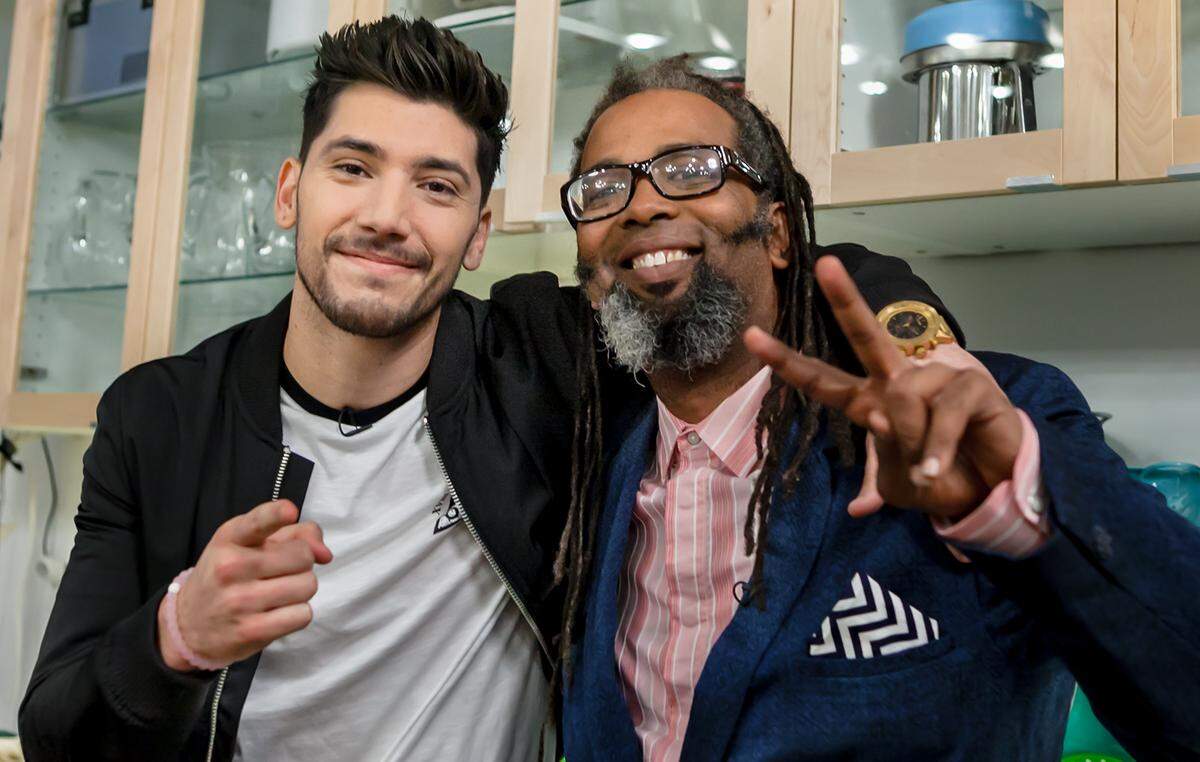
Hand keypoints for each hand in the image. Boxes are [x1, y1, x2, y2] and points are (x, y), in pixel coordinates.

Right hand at [157, 500, 332, 671]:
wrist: (188, 624)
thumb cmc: (228, 576)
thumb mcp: (248, 544)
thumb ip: (294, 534)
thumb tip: (325, 554)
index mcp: (230, 538)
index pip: (257, 522)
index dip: (276, 514)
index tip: (289, 511)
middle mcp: (230, 567)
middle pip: (303, 556)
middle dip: (301, 563)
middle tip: (280, 572)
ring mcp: (239, 601)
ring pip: (307, 586)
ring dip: (301, 589)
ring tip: (278, 592)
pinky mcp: (250, 631)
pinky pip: (303, 615)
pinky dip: (297, 614)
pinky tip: (276, 613)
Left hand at [744, 256, 1023, 519]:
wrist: (995, 489)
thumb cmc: (943, 477)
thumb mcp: (900, 482)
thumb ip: (879, 473)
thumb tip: (869, 463)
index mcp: (871, 403)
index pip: (823, 381)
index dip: (788, 362)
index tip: (752, 336)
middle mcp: (900, 383)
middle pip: (866, 336)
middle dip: (845, 299)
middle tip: (824, 264)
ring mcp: (937, 379)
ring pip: (904, 402)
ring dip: (913, 446)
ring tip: (928, 468)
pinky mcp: (972, 385)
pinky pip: (941, 415)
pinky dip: (934, 449)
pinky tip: (935, 467)